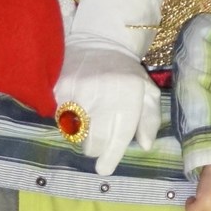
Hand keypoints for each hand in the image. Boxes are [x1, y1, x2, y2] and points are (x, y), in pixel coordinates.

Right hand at [54, 43, 160, 175]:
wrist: (98, 41)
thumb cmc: (125, 73)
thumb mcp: (147, 92)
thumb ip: (150, 119)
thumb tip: (145, 145)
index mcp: (129, 94)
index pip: (119, 135)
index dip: (111, 156)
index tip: (104, 169)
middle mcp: (104, 93)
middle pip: (94, 140)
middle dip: (94, 147)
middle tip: (96, 142)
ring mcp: (79, 89)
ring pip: (75, 131)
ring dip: (79, 133)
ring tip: (87, 119)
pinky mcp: (59, 86)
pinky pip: (59, 116)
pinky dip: (65, 118)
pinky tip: (75, 107)